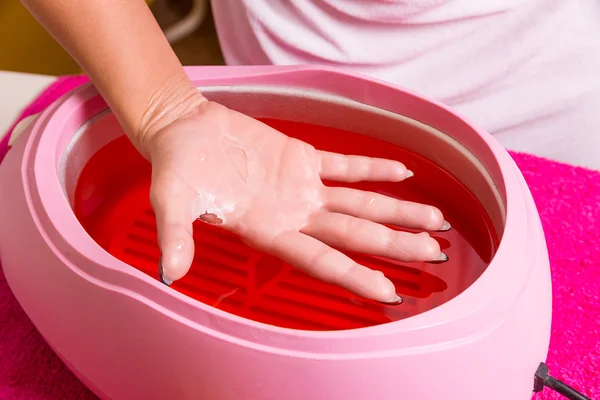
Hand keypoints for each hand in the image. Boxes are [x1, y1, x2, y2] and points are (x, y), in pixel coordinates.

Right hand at [143, 100, 448, 303]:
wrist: (183, 129)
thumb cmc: (176, 167)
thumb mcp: (171, 202)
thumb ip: (175, 236)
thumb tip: (168, 274)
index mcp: (268, 230)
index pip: (321, 259)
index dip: (355, 276)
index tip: (390, 292)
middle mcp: (293, 215)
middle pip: (354, 234)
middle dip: (395, 244)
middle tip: (434, 254)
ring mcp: (301, 188)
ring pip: (359, 203)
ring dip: (396, 210)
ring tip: (434, 220)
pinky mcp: (302, 158)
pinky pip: (346, 166)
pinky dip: (373, 168)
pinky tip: (403, 173)